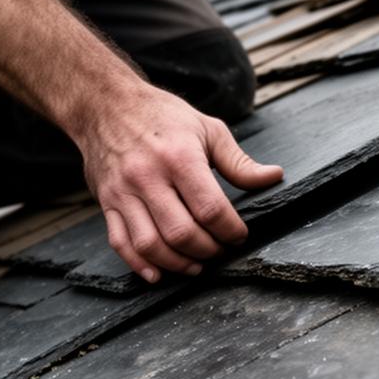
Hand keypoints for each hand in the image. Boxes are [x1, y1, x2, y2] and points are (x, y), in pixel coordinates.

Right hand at [74, 85, 283, 282]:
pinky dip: (139, 265)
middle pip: (181, 232)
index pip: (210, 209)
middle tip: (219, 249)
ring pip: (151, 244)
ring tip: (196, 264)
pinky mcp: (106, 202)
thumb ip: (239, 161)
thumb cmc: (162, 116)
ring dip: (178, 264)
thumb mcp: (207, 129)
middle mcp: (148, 176)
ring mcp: (123, 192)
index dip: (230, 230)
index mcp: (179, 157)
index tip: (239, 234)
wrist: (105, 105)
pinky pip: (120, 243)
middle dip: (208, 250)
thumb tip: (274, 177)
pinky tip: (158, 273)